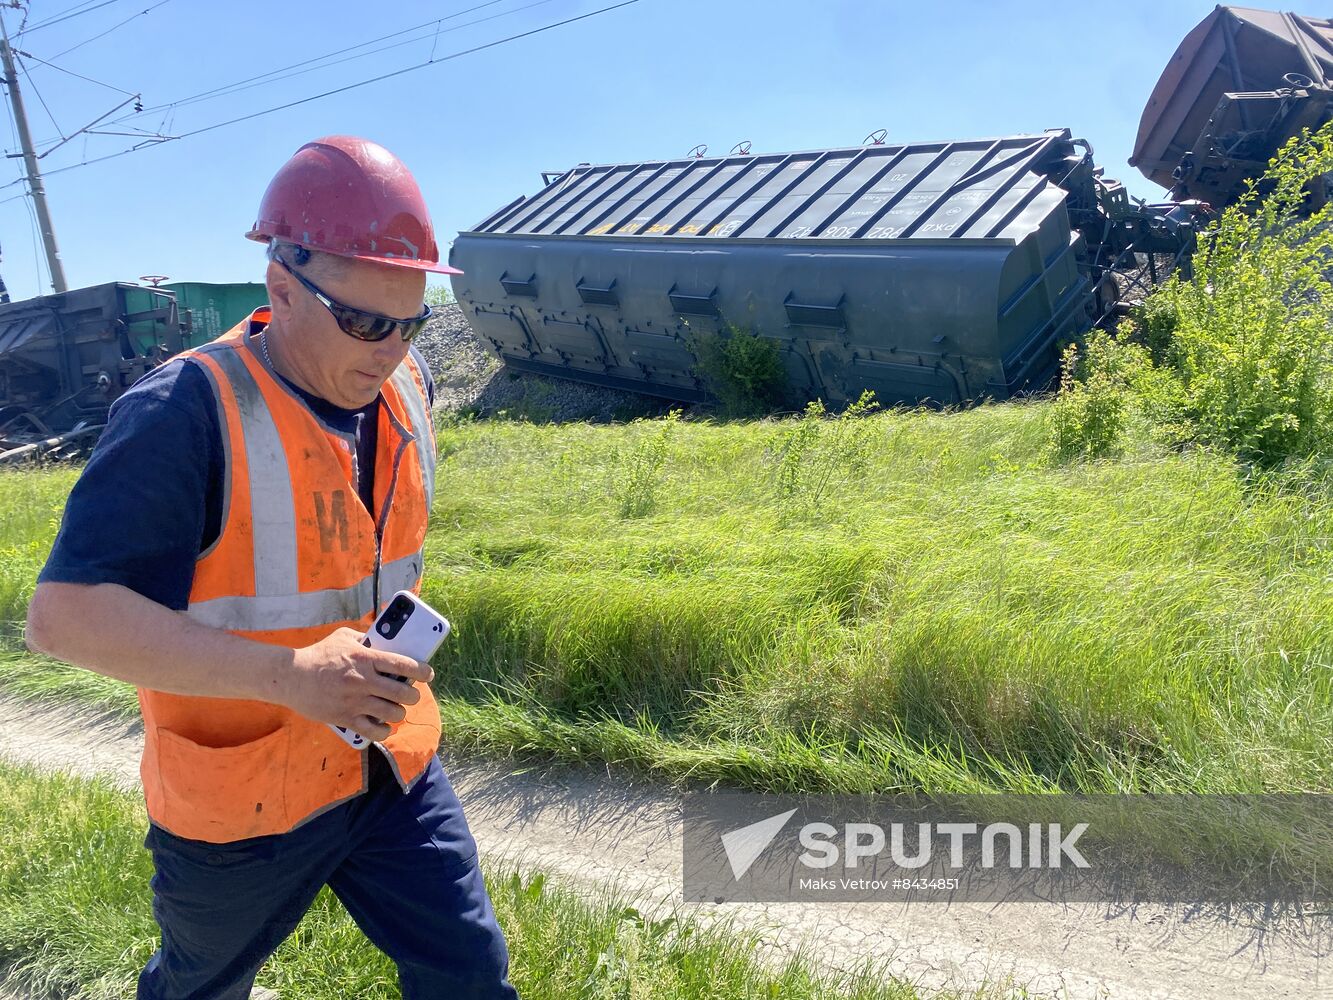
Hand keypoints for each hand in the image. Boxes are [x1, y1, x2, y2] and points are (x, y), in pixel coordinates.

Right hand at [285, 627, 432, 741]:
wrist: (291, 677)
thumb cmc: (319, 654)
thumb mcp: (343, 637)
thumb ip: (366, 638)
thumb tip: (387, 640)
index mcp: (365, 658)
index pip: (403, 664)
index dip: (422, 671)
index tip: (428, 674)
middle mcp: (363, 680)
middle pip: (403, 692)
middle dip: (413, 695)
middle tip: (411, 694)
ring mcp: (355, 701)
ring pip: (393, 713)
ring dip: (399, 712)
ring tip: (396, 708)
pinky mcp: (345, 718)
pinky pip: (374, 730)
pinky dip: (384, 730)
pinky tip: (384, 725)